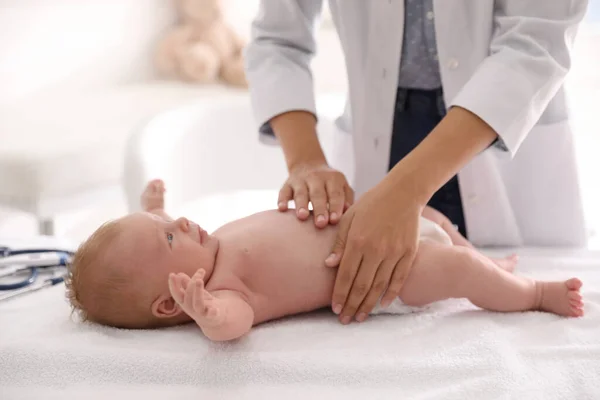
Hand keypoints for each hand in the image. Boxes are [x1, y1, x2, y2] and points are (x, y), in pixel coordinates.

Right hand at [168, 269, 221, 326]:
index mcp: (185, 303)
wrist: (215, 321)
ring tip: (199, 280)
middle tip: (200, 271)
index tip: (172, 274)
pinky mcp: (212, 317)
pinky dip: (212, 311)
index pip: (176, 294)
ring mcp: (201, 314)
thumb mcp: (195, 293)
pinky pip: (211, 314)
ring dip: (198, 292)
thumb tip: (179, 274)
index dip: (173, 285)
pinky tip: (214, 308)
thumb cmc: (203, 305)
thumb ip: (187, 285)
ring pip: (197, 304)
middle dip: (191, 283)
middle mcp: (191, 309)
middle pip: (188, 296)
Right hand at [278, 162, 353, 227]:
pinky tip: (282, 209)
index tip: (334, 220)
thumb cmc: (329, 183)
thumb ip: (347, 198)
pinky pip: (284, 191)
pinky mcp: (287, 184)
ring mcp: (300, 180)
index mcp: (333, 179)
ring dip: (301, 205)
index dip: (335, 207)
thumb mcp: (342, 185)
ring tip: (302, 217)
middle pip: (318, 194)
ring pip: (301, 193)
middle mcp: (316, 178)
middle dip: (319, 209)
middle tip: (321, 224)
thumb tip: (348, 211)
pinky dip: (282, 200)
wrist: (308, 164)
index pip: (335, 194)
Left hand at [325, 177, 422, 323]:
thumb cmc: (371, 204)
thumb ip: (339, 242)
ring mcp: (394, 253)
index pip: (346, 275)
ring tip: (360, 317)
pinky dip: (390, 293)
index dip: (340, 294)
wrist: (403, 193)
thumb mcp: (349, 218)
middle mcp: (376, 250)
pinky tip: (382, 304)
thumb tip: (329, 265)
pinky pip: (398, 278)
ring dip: (368, 304)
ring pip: (379, 286)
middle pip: (361, 285)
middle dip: (351, 305)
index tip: (335, 308)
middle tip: (345, 320)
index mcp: (358, 241)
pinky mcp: (408, 253)